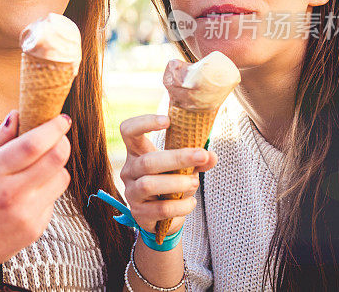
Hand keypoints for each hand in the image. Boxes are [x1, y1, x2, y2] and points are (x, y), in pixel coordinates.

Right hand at [0, 111, 71, 273]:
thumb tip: (17, 114)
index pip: (33, 144)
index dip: (53, 128)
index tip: (61, 118)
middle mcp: (12, 194)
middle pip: (56, 159)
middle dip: (62, 142)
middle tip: (57, 137)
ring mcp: (26, 214)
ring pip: (62, 179)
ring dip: (56, 167)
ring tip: (38, 167)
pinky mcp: (35, 229)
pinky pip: (54, 200)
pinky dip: (47, 190)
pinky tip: (27, 194)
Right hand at [119, 114, 216, 235]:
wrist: (162, 218)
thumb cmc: (170, 184)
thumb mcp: (183, 168)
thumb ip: (197, 160)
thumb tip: (211, 156)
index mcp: (137, 153)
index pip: (128, 131)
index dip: (144, 123)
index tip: (168, 121)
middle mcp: (130, 171)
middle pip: (147, 161)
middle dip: (177, 158)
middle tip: (201, 155)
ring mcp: (132, 193)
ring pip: (149, 185)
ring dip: (177, 183)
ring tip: (195, 182)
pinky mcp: (139, 213)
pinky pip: (161, 208)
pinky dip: (181, 205)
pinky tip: (190, 203)